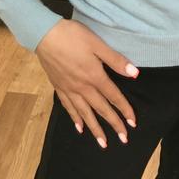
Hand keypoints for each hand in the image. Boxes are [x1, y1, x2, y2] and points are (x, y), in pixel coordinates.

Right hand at [35, 19, 138, 148]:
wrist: (45, 35)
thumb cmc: (73, 36)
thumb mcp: (97, 43)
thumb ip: (115, 60)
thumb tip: (134, 74)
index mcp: (94, 76)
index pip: (113, 96)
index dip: (125, 109)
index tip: (133, 123)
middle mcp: (82, 87)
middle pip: (101, 109)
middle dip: (113, 124)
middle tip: (123, 139)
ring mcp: (69, 89)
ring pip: (85, 113)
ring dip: (95, 128)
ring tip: (103, 143)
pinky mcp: (58, 87)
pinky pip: (68, 107)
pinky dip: (75, 118)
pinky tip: (79, 127)